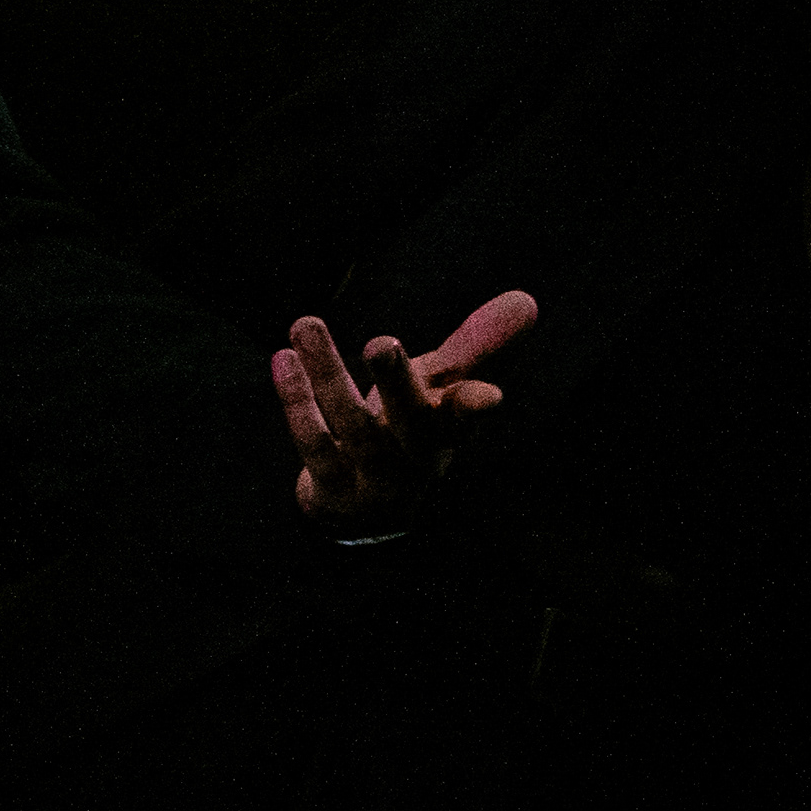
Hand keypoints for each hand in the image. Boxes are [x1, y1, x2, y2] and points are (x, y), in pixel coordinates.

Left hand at [275, 288, 535, 532]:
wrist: (367, 512)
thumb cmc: (409, 432)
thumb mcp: (441, 389)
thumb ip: (476, 345)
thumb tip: (526, 299)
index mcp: (447, 430)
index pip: (464, 417)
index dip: (474, 408)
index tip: (489, 398)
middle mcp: (415, 457)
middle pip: (409, 421)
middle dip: (397, 383)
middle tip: (381, 343)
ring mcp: (372, 478)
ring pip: (351, 426)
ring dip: (327, 374)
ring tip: (306, 324)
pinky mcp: (332, 488)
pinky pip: (313, 443)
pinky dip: (297, 401)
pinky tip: (284, 358)